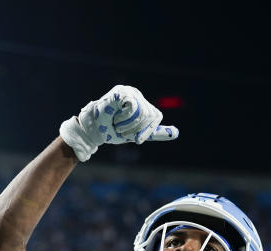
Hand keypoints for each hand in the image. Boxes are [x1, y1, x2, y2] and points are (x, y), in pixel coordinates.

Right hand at [59, 85, 178, 161]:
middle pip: (149, 115)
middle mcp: (136, 94)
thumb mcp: (137, 133)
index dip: (147, 130)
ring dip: (128, 125)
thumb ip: (154, 132)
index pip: (155, 116)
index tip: (136, 139)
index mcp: (141, 103)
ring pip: (142, 112)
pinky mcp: (121, 92)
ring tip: (117, 124)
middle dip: (136, 129)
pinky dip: (125, 118)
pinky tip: (115, 117)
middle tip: (122, 131)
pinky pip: (133, 107)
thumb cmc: (112, 130)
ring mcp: (128, 91)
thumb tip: (177, 132)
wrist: (93, 130)